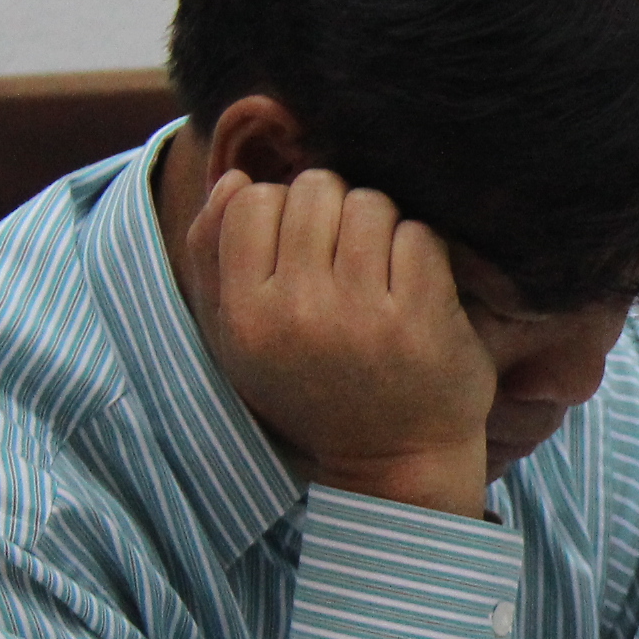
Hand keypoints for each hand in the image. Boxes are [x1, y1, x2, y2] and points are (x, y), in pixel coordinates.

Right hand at [182, 167, 499, 516]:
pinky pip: (419, 234)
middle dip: (335, 210)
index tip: (302, 247)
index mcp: (246, 315)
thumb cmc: (311, 387)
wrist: (394, 460)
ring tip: (379, 270)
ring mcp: (364, 314)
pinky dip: (421, 251)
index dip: (282, 210)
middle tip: (346, 256)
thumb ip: (215, 256)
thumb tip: (233, 178)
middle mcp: (299, 313)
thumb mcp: (241, 338)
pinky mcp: (423, 316)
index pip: (253, 199)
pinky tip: (413, 287)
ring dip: (380, 226)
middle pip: (316, 189)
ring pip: (370, 203)